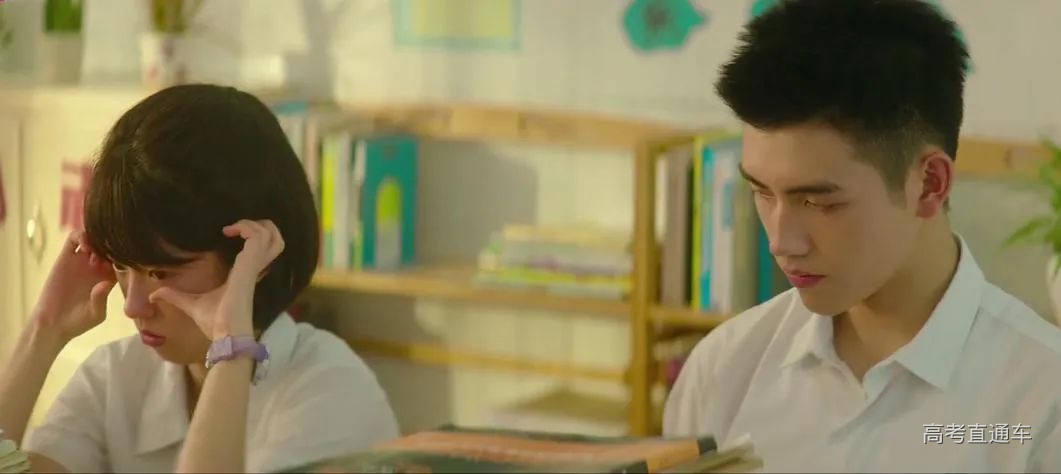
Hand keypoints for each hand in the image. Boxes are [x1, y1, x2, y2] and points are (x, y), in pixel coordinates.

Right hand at [29, 231, 117, 344]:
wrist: (52, 324)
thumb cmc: (78, 322)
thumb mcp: (95, 314)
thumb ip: (101, 300)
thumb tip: (104, 284)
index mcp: (110, 278)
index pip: (124, 259)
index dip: (127, 256)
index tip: (125, 261)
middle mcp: (97, 267)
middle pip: (110, 245)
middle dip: (113, 245)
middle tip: (109, 254)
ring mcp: (81, 261)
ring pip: (94, 238)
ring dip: (98, 239)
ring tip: (95, 252)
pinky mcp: (65, 258)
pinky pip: (74, 239)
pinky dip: (81, 236)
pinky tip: (85, 245)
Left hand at [149, 220, 284, 340]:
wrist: (225, 335)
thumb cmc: (215, 323)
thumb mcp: (191, 304)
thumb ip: (175, 296)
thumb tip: (154, 295)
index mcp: (245, 274)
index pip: (262, 249)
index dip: (252, 235)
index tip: (228, 232)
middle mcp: (253, 268)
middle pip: (275, 239)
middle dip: (262, 226)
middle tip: (239, 227)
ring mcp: (254, 266)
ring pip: (271, 235)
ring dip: (256, 225)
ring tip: (236, 227)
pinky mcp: (250, 266)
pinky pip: (257, 238)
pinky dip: (246, 228)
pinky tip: (229, 231)